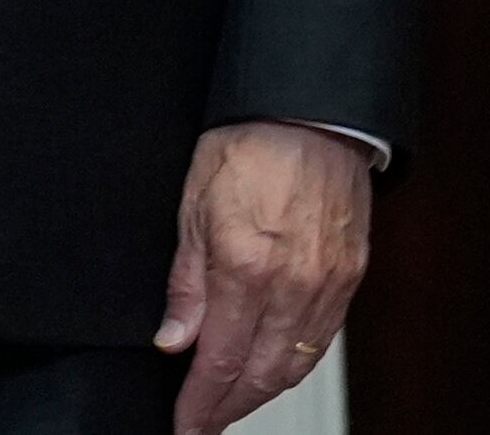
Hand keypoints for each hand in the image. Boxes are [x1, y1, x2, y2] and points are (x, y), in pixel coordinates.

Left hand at [158, 121, 368, 429]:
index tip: (185, 424)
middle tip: (203, 423)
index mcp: (243, 268)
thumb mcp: (190, 207)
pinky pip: (321, 342)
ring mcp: (326, 286)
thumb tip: (173, 339)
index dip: (201, 401)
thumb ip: (185, 282)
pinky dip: (295, 366)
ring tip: (232, 405)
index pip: (220, 359)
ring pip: (294, 365)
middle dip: (229, 407)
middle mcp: (291, 286)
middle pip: (261, 374)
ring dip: (262, 393)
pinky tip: (274, 372)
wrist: (307, 117)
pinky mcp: (348, 280)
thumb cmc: (244, 147)